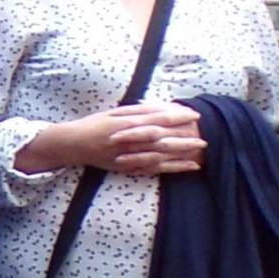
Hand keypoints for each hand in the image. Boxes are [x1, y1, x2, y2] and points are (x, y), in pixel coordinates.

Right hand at [25, 102, 204, 176]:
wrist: (74, 145)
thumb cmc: (95, 124)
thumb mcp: (115, 112)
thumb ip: (139, 110)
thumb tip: (163, 107)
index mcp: (127, 123)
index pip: (157, 119)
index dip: (177, 117)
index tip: (194, 114)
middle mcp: (130, 140)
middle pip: (162, 139)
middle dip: (184, 137)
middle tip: (204, 136)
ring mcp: (129, 156)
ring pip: (160, 155)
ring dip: (182, 153)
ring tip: (200, 150)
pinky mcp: (129, 168)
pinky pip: (155, 170)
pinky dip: (173, 169)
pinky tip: (190, 167)